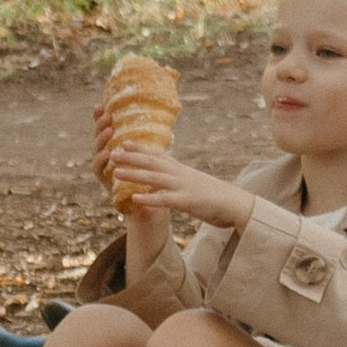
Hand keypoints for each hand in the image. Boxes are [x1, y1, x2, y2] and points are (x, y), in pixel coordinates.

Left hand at [106, 146, 257, 231]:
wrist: (235, 204)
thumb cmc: (214, 196)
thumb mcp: (194, 183)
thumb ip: (179, 179)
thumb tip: (167, 176)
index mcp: (181, 170)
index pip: (158, 155)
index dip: (140, 148)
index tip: (123, 142)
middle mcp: (180, 174)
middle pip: (152, 163)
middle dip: (131, 158)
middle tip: (111, 153)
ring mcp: (183, 187)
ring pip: (154, 178)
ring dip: (134, 174)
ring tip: (115, 172)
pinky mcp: (187, 201)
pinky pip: (164, 200)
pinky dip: (149, 199)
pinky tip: (134, 199)